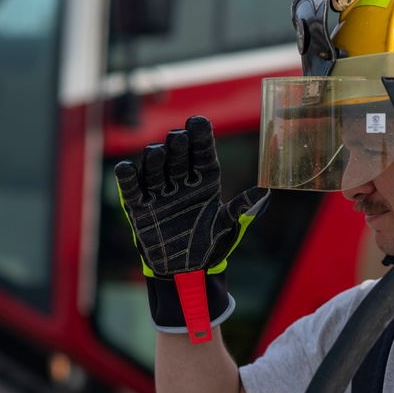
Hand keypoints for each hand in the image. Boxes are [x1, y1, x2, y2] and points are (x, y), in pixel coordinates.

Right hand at [115, 116, 268, 340]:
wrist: (185, 271)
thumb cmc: (210, 246)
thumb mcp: (228, 227)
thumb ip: (242, 209)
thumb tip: (266, 192)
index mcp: (205, 182)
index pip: (203, 153)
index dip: (200, 137)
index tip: (199, 121)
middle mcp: (181, 182)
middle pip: (177, 155)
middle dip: (177, 144)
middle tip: (179, 138)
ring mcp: (159, 193)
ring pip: (154, 166)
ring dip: (155, 158)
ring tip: (158, 152)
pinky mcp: (139, 208)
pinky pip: (131, 189)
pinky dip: (128, 178)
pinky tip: (127, 168)